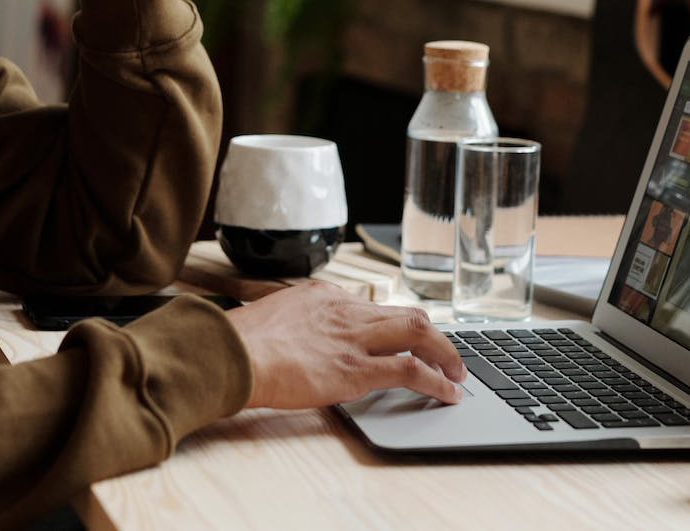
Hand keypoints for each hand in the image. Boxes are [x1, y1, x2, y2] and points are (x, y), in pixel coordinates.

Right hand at [224, 283, 466, 408]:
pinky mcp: (356, 369)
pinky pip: (411, 371)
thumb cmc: (240, 343)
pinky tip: (448, 394)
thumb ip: (296, 325)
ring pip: (419, 334)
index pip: (372, 307)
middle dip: (433, 335)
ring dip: (445, 355)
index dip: (395, 327)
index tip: (404, 340)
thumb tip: (299, 342)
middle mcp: (344, 310)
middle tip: (447, 354)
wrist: (232, 354)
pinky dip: (437, 381)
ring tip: (458, 374)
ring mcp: (353, 338)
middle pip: (407, 314)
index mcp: (322, 295)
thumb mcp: (272, 318)